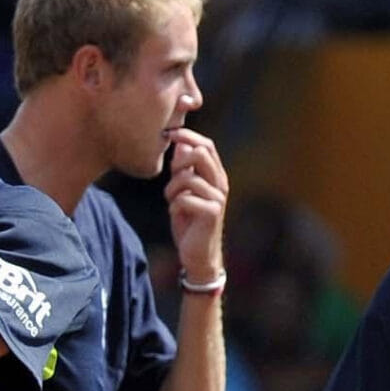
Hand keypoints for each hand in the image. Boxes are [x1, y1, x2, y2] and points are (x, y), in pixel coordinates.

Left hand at [164, 126, 228, 278]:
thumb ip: (183, 170)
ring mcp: (218, 198)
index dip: (187, 136)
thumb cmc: (189, 223)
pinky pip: (184, 198)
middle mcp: (220, 184)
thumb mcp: (183, 192)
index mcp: (215, 175)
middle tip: (171, 180)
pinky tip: (176, 214)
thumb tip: (180, 144)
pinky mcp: (211, 213)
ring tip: (171, 202)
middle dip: (178, 162)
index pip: (206, 145)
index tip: (169, 135)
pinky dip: (174, 205)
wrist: (198, 255)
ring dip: (172, 189)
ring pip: (188, 177)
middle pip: (201, 153)